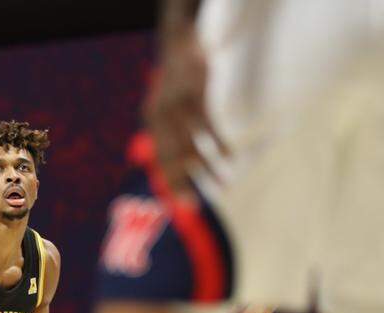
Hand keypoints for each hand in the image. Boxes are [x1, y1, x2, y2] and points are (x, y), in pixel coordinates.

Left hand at [144, 25, 226, 194]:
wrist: (182, 36)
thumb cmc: (182, 77)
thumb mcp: (171, 103)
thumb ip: (175, 130)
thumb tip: (191, 161)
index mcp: (154, 121)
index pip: (161, 160)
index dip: (173, 183)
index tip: (184, 206)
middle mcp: (160, 114)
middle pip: (173, 157)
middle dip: (187, 182)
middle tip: (202, 204)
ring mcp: (176, 102)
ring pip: (192, 144)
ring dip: (209, 166)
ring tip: (225, 182)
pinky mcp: (195, 90)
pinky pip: (207, 123)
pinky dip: (218, 142)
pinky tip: (229, 155)